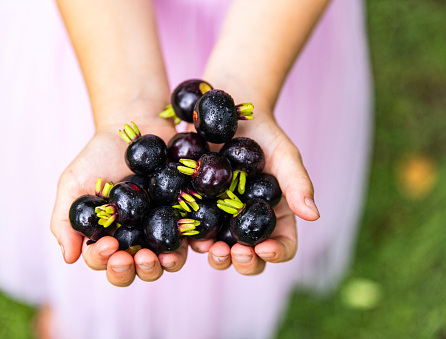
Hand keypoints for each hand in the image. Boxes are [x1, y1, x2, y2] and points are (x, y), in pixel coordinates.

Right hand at [50, 117, 187, 286]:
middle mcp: (138, 240)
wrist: (134, 124)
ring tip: (164, 255)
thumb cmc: (99, 156)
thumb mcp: (73, 184)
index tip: (109, 245)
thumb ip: (65, 221)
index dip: (106, 262)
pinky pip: (195, 235)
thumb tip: (68, 258)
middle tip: (138, 258)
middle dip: (138, 270)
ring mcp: (165, 230)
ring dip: (166, 264)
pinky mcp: (189, 215)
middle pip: (139, 269)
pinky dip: (197, 243)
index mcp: (109, 238)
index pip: (105, 262)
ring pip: (169, 260)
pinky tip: (196, 241)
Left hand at [188, 112, 319, 274]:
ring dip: (216, 256)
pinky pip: (192, 229)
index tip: (264, 248)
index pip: (282, 246)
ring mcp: (220, 220)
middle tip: (235, 252)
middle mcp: (247, 225)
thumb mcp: (285, 156)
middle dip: (243, 261)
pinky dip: (190, 236)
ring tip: (209, 248)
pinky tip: (186, 230)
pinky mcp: (195, 209)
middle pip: (250, 257)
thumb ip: (298, 183)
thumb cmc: (265, 135)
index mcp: (275, 218)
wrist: (231, 114)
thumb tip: (314, 215)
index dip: (276, 253)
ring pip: (220, 251)